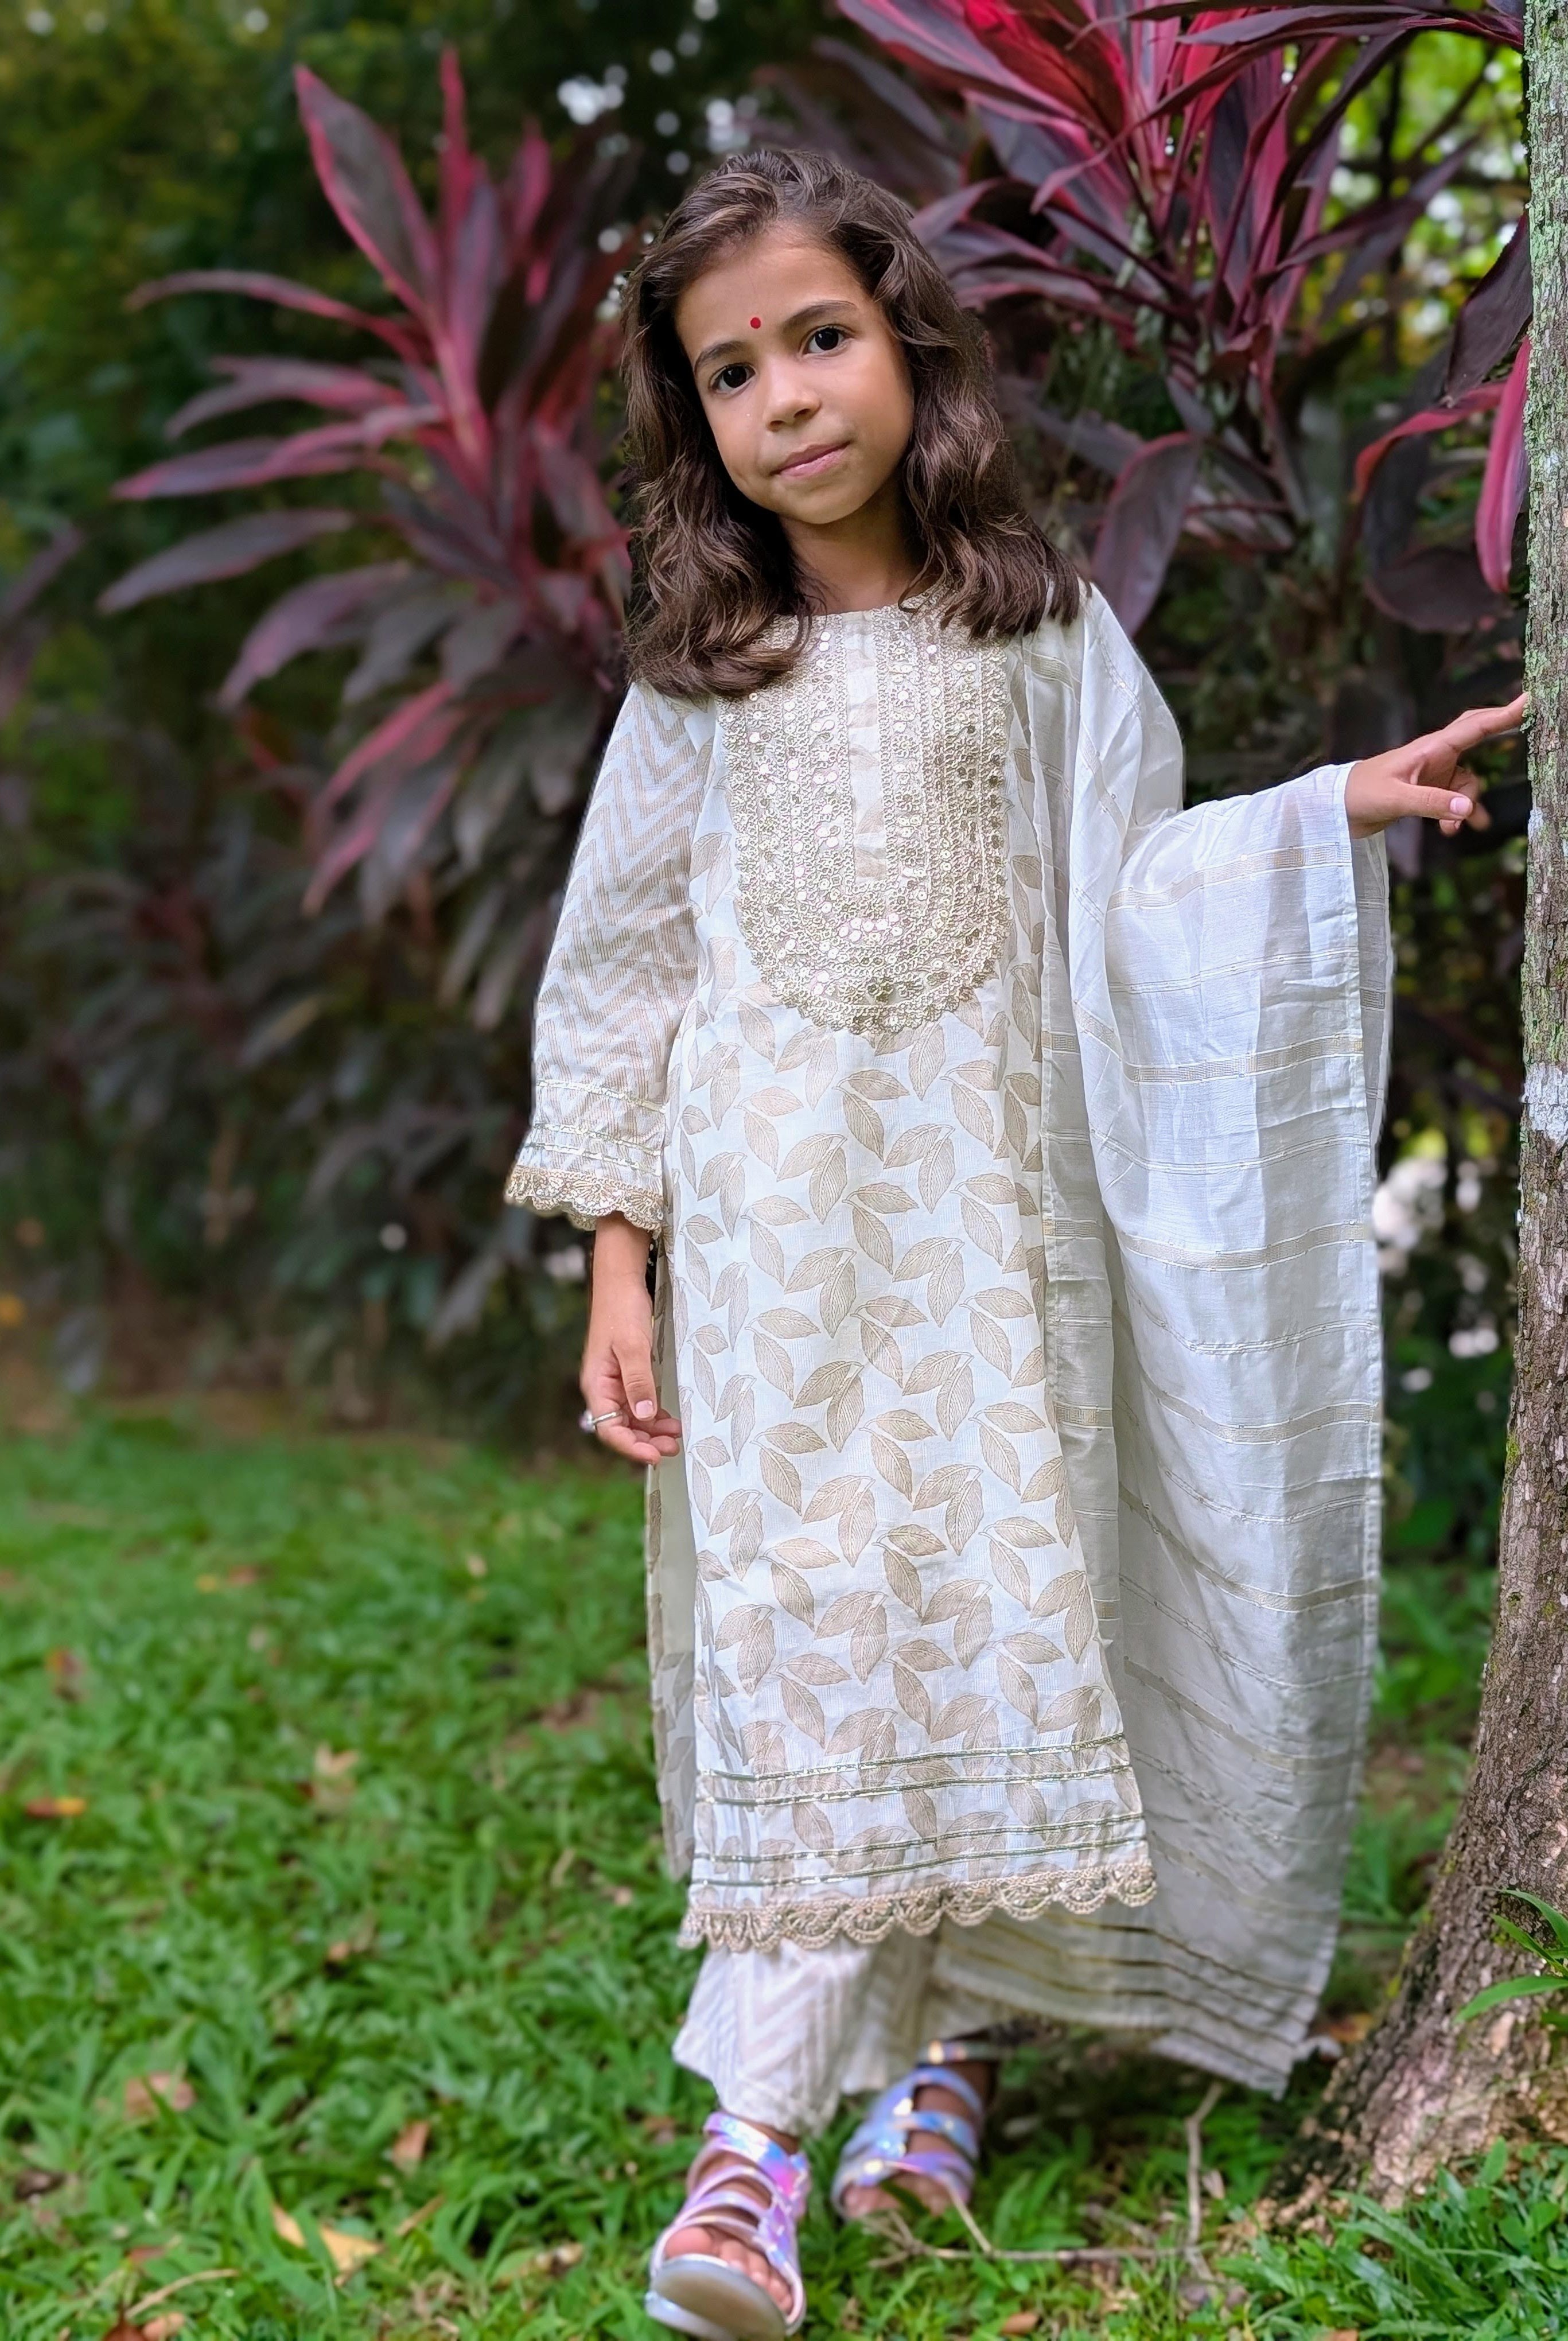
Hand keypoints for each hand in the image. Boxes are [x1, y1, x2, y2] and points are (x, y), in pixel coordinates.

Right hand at [580, 1214, 681, 1466]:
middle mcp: (604, 1388)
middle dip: (645, 1442)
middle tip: (673, 1448)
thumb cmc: (622, 1309)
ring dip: (652, 1430)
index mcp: (597, 1385)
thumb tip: (644, 1417)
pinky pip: (639, 1403)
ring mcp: (615, 1382)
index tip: (656, 1456)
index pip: (609, 1429)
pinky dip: (654, 1414)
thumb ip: (639, 1382)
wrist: (620, 1280)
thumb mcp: (633, 1346)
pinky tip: (670, 1419)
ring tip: (676, 1436)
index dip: (631, 1447)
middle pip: (621, 1428)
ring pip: (632, 1418)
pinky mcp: (628, 1374)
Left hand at [1344, 694, 1525, 839]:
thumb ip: (1431, 802)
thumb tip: (1467, 810)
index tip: (1529, 700)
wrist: (1335, 808)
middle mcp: (1435, 756)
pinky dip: (1457, 815)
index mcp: (1429, 748)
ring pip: (1468, 783)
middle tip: (1525, 732)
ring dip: (1467, 804)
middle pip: (1478, 740)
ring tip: (1454, 829)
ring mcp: (1433, 773)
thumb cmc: (1359, 794)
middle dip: (1499, 738)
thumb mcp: (1395, 799)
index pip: (1473, 727)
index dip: (1502, 715)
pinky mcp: (1428, 791)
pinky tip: (1452, 831)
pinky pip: (1455, 800)